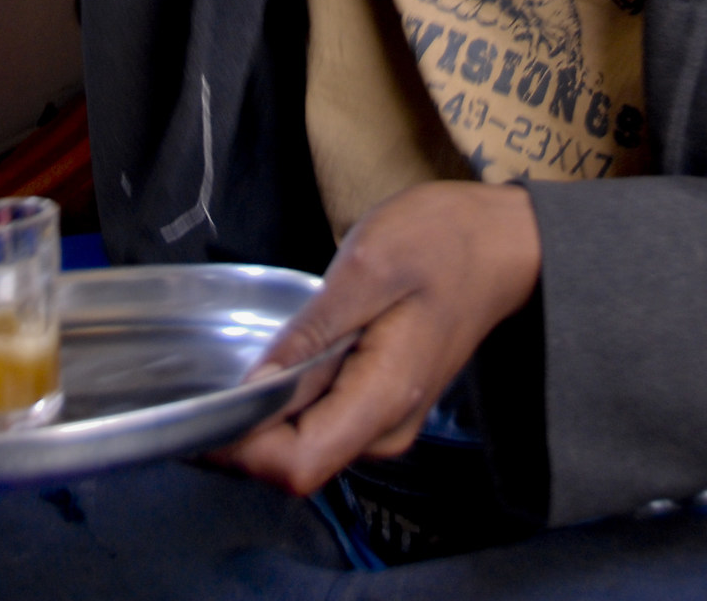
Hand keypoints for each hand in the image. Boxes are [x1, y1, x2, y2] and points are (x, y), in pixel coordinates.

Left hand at [222, 180, 540, 496]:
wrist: (503, 243)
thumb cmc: (441, 241)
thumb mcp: (369, 266)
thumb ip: (313, 331)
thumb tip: (256, 384)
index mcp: (383, 399)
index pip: (298, 465)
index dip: (242, 449)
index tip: (203, 411)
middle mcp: (385, 429)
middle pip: (296, 463)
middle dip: (243, 435)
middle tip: (206, 380)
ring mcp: (387, 421)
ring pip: (305, 447)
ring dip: (264, 420)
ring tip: (239, 365)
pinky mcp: (383, 403)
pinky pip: (323, 424)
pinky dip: (289, 406)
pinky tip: (278, 364)